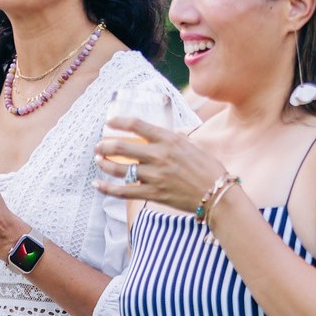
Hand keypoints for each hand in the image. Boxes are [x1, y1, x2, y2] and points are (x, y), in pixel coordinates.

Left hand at [93, 117, 225, 214]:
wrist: (217, 194)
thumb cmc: (208, 168)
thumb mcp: (192, 145)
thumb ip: (174, 139)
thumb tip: (164, 133)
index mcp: (169, 140)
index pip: (137, 126)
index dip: (119, 121)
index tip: (109, 122)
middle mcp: (159, 156)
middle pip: (122, 148)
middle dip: (105, 146)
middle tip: (98, 146)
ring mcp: (155, 176)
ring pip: (120, 169)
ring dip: (104, 164)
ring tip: (98, 161)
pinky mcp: (154, 194)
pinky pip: (124, 191)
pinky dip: (108, 189)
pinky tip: (98, 185)